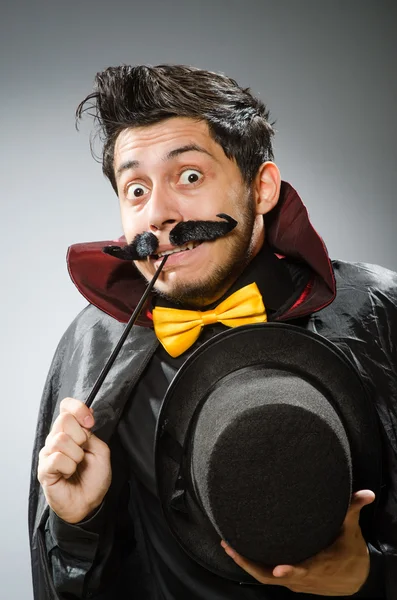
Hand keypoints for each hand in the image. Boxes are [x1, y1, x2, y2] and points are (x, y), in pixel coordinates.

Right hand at [38, 397, 111, 523]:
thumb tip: (84, 419)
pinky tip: (68, 474)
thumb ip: (92, 434)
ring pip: (60, 439)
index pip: (66, 407)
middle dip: (80, 436)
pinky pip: (56, 458)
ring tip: (77, 465)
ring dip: (76, 455)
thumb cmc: (94, 478)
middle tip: (83, 451)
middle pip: (64, 419)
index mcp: (71, 431)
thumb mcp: (101, 451)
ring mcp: (48, 453)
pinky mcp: (43, 469)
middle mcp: (56, 439)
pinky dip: (69, 467)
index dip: (78, 408)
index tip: (90, 422)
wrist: (89, 503)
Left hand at [221, 490, 374, 595]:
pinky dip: (251, 564)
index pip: (304, 570)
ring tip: (227, 545)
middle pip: (273, 576)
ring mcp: (293, 579)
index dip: (292, 571)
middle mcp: (303, 576)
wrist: (352, 578)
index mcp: (321, 565)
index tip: (279, 568)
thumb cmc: (349, 550)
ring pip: (265, 576)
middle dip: (250, 564)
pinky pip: (265, 574)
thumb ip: (353, 509)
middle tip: (231, 546)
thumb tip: (366, 493)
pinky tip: (237, 550)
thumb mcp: (351, 530)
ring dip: (245, 563)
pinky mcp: (288, 579)